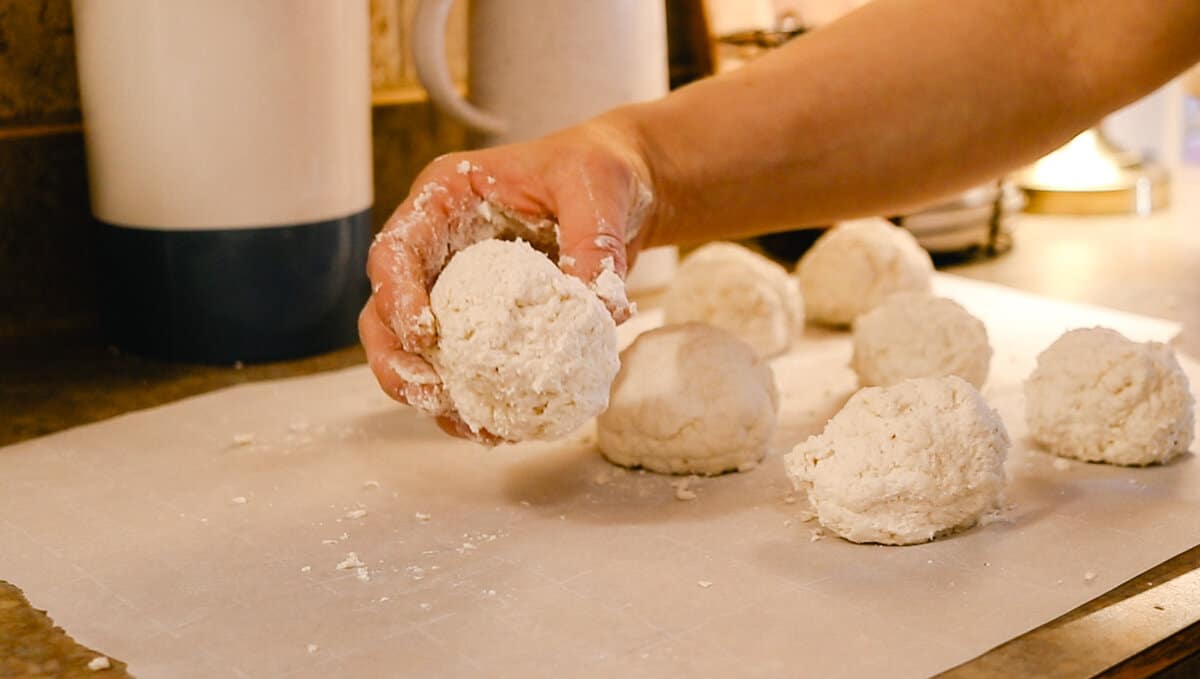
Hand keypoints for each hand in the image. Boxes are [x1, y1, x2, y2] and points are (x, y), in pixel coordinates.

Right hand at [359, 118, 656, 441]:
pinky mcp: (485, 328)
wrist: (624, 192)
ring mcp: (456, 292)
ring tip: (470, 426)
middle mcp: (438, 249)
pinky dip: (474, 403)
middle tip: (430, 394)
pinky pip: (465, 371)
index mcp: (445, 199)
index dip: (396, 296)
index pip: (395, 250)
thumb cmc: (598, 171)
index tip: (424, 334)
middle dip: (396, 360)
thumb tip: (604, 311)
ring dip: (431, 395)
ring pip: (414, 353)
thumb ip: (594, 243)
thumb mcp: (598, 190)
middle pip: (384, 312)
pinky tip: (499, 429)